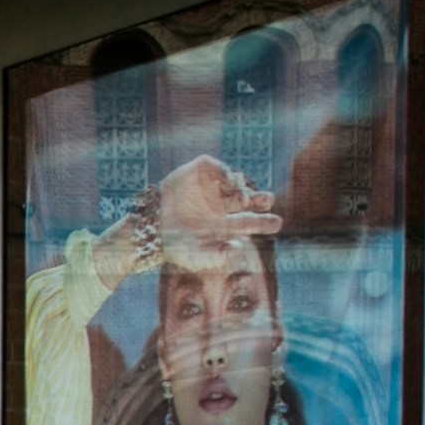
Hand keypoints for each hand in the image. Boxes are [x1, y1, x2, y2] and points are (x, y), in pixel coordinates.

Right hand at [118, 154, 281, 275]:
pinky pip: (215, 166)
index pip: (250, 221)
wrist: (147, 231)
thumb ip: (217, 256)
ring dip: (242, 188)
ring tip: (241, 200)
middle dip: (261, 199)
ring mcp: (208, 189)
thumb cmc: (171, 248)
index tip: (277, 223)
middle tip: (268, 200)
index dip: (265, 221)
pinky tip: (228, 182)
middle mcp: (220, 205)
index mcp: (224, 225)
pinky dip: (224, 171)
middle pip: (247, 198)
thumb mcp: (196, 257)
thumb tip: (238, 247)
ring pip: (235, 181)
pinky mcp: (195, 175)